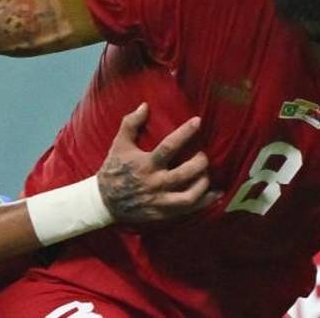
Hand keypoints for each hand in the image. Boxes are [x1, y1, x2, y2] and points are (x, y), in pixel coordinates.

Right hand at [97, 103, 219, 222]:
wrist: (104, 202)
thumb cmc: (113, 169)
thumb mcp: (119, 144)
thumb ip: (131, 123)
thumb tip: (145, 105)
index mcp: (146, 164)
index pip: (169, 146)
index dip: (185, 133)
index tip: (198, 121)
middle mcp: (155, 183)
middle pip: (185, 173)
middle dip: (200, 162)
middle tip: (203, 155)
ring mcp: (159, 200)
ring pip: (189, 196)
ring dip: (203, 184)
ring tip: (206, 175)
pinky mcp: (162, 213)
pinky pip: (187, 210)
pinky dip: (204, 202)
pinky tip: (215, 194)